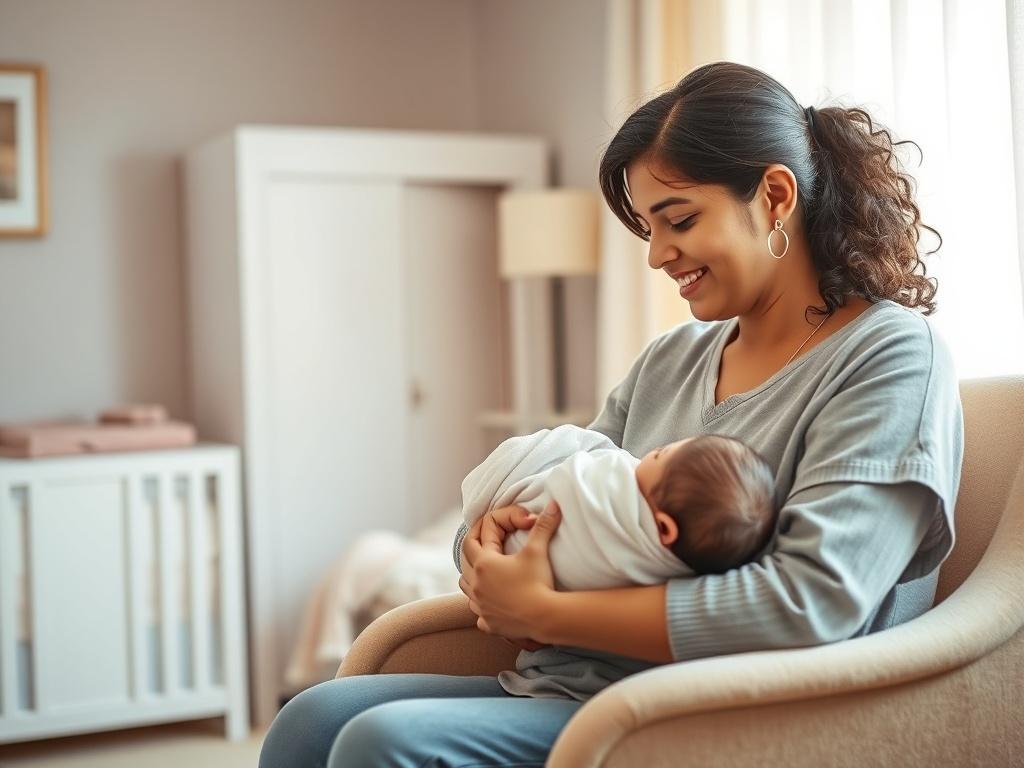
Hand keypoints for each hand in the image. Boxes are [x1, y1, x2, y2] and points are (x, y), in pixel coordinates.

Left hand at [459, 500, 562, 642]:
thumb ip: (543, 525)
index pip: (473, 538)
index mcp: (484, 563)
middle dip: (474, 550)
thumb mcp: (538, 551)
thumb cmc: (538, 582)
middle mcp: (476, 584)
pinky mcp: (488, 623)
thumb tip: (554, 504)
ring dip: (473, 578)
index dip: (483, 529)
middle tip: (487, 544)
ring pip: (466, 587)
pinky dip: (482, 605)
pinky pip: (477, 613)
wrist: (544, 617)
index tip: (495, 526)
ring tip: (486, 574)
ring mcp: (480, 605)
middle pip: (465, 561)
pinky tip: (493, 603)